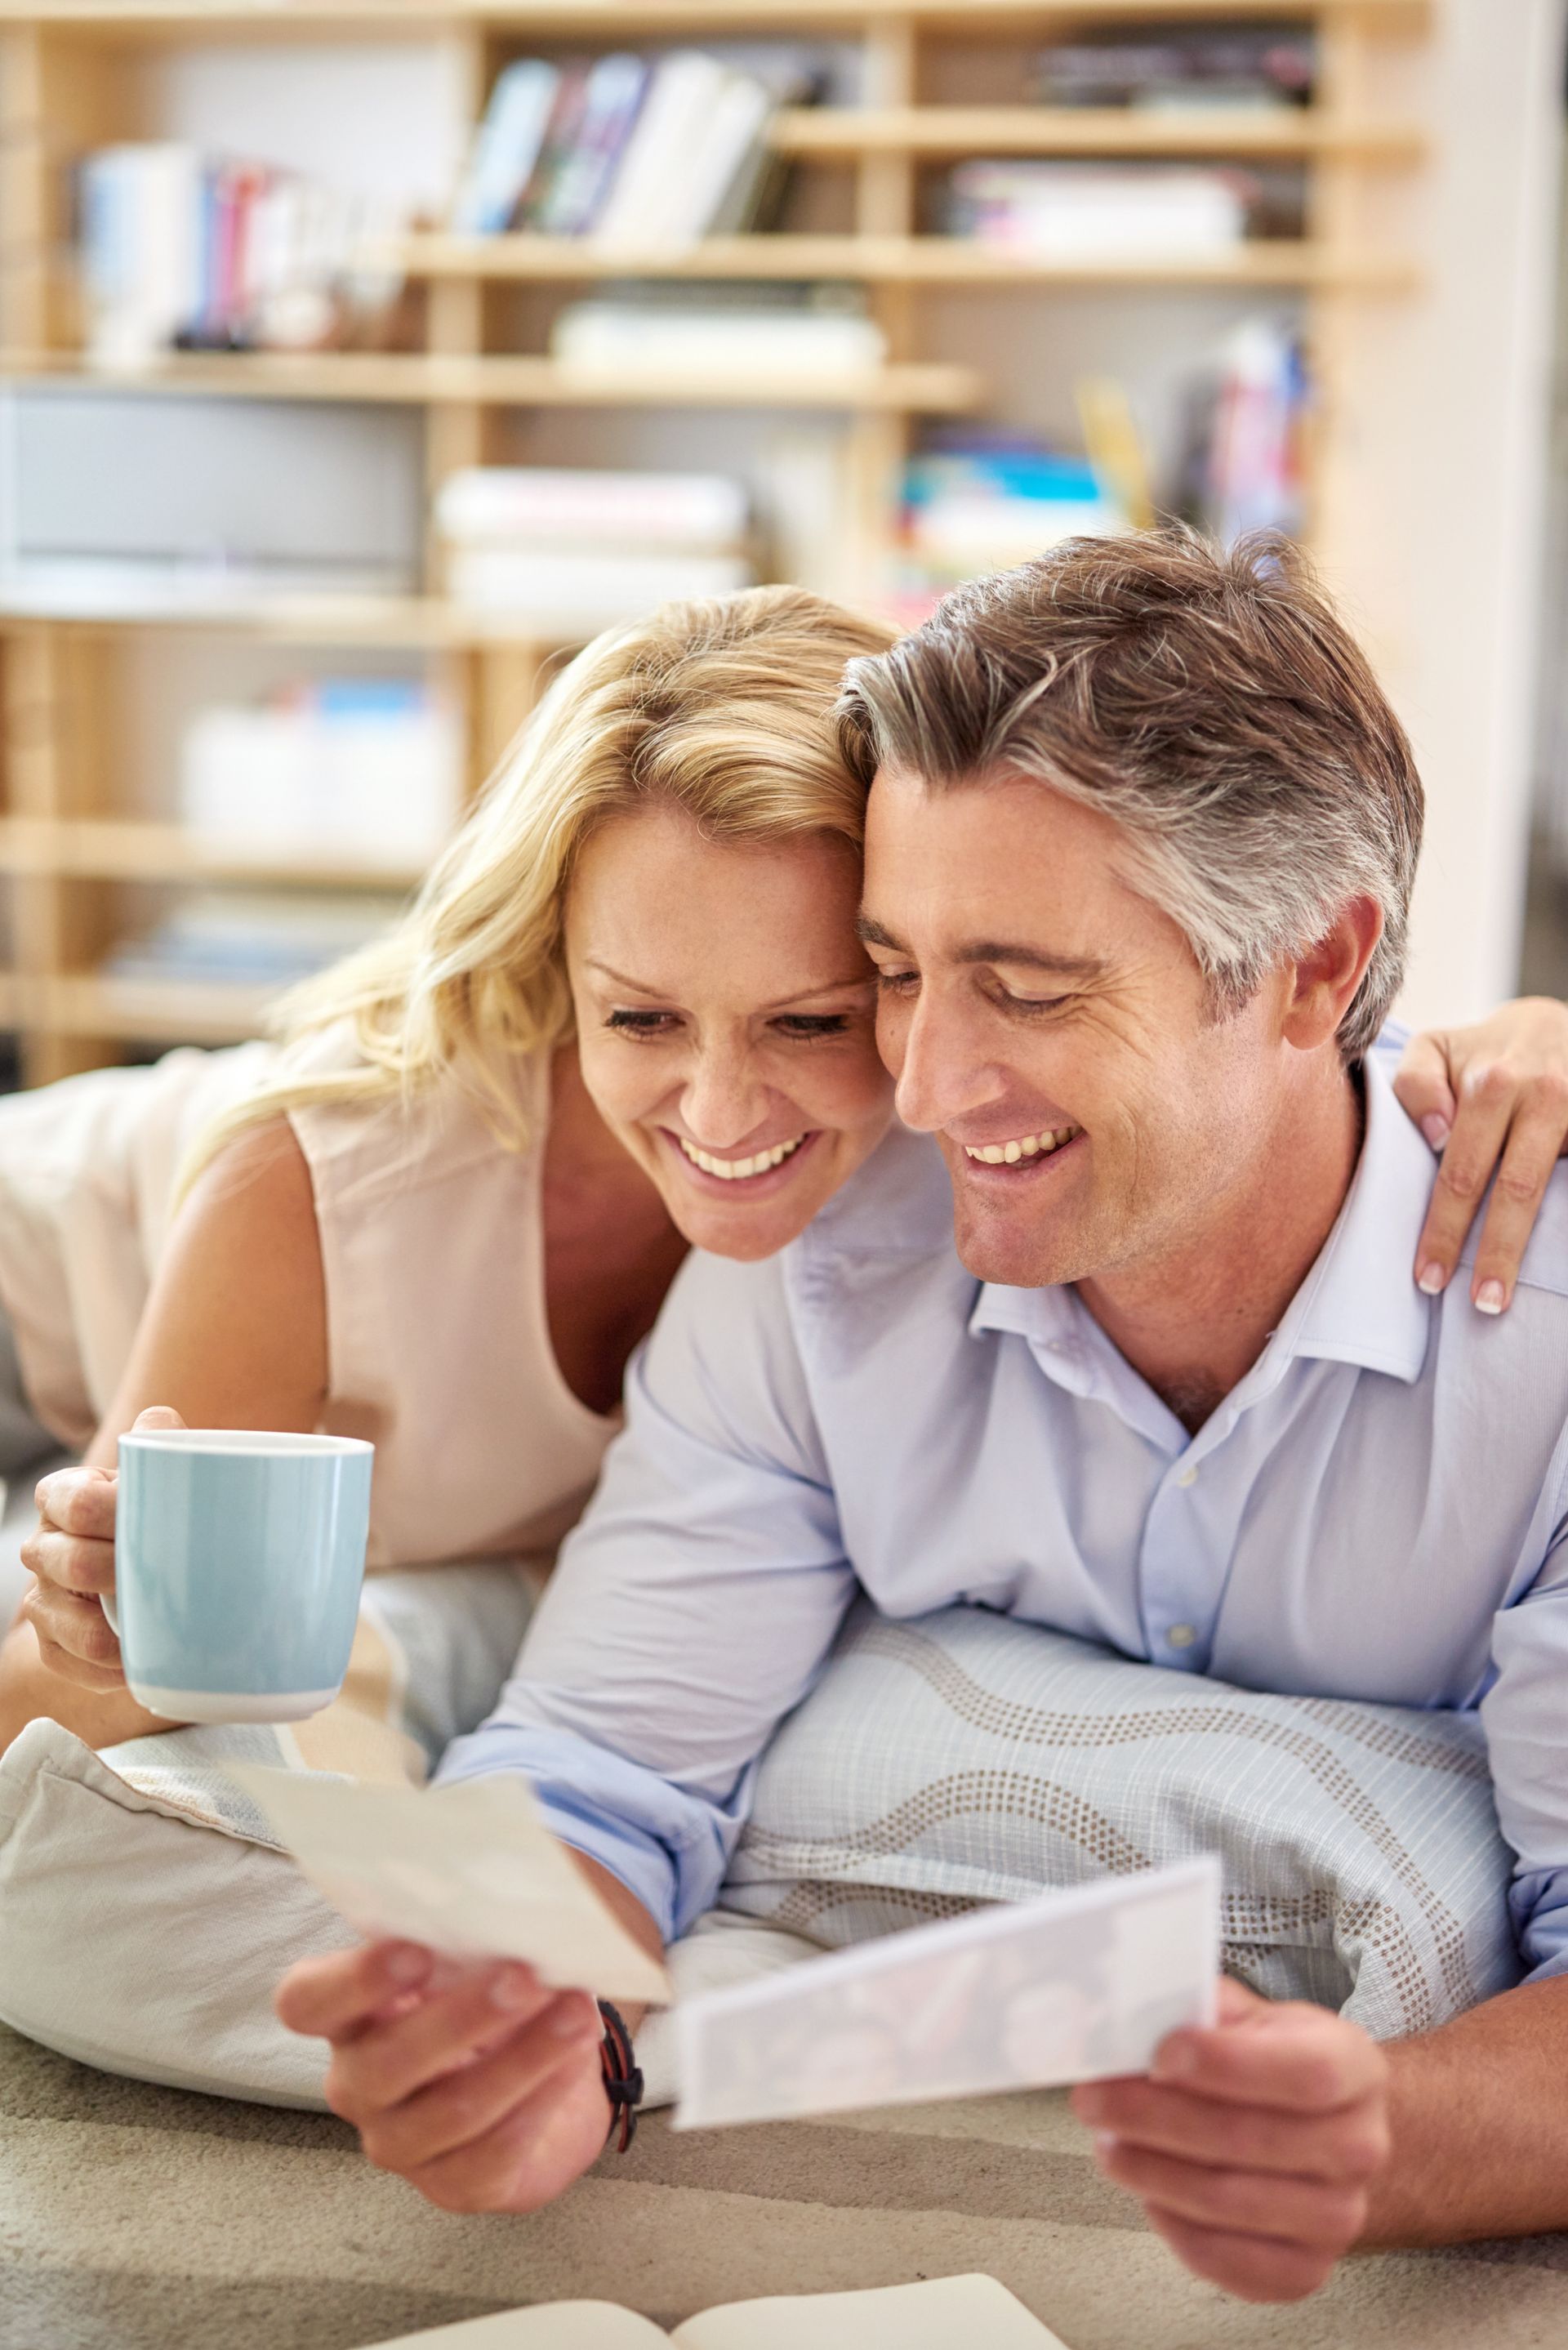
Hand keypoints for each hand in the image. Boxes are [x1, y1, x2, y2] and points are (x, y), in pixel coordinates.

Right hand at [21, 1404, 184, 1692]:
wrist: (148, 1569)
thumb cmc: (152, 1517)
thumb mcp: (157, 1478)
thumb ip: (159, 1447)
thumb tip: (159, 1422)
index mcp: (63, 1497)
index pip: (72, 1500)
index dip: (108, 1511)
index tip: (148, 1519)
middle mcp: (44, 1547)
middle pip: (70, 1562)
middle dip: (118, 1571)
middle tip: (165, 1575)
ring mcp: (44, 1599)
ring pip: (68, 1622)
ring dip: (114, 1629)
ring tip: (154, 1626)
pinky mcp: (53, 1645)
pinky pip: (73, 1664)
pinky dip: (110, 1668)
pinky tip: (138, 1661)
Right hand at [275, 1939, 609, 2212]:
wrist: (535, 2067)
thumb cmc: (485, 1991)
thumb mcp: (467, 1951)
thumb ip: (462, 1922)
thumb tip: (503, 1881)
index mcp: (347, 2015)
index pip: (306, 2003)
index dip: (354, 1981)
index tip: (417, 1950)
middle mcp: (359, 2084)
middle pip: (385, 2065)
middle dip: (461, 2019)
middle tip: (525, 1976)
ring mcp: (401, 2142)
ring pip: (451, 2112)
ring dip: (522, 2058)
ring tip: (576, 2011)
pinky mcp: (454, 2185)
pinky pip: (493, 2154)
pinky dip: (540, 2101)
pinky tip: (574, 2059)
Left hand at [1070, 1980, 1390, 2303]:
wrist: (1324, 2134)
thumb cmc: (1274, 2067)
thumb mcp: (1250, 2017)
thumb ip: (1198, 2008)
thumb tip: (1123, 2011)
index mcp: (1354, 2067)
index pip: (1304, 2073)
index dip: (1227, 2065)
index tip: (1160, 2055)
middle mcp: (1359, 2147)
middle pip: (1250, 2139)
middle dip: (1156, 2117)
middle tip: (1096, 2099)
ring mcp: (1338, 2217)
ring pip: (1229, 2201)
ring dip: (1152, 2171)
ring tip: (1109, 2142)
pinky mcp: (1304, 2270)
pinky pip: (1228, 2261)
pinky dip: (1175, 2226)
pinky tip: (1149, 2192)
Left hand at [1395, 999, 1567, 1312]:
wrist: (1555, 1022)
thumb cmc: (1481, 1050)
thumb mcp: (1434, 1049)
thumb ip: (1416, 1085)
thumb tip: (1437, 1136)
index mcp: (1493, 1082)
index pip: (1462, 1170)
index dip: (1445, 1228)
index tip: (1428, 1277)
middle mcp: (1545, 1094)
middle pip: (1517, 1188)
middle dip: (1495, 1252)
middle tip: (1480, 1304)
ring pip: (1556, 1189)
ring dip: (1534, 1246)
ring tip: (1511, 1295)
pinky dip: (1565, 1218)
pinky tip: (1554, 1259)